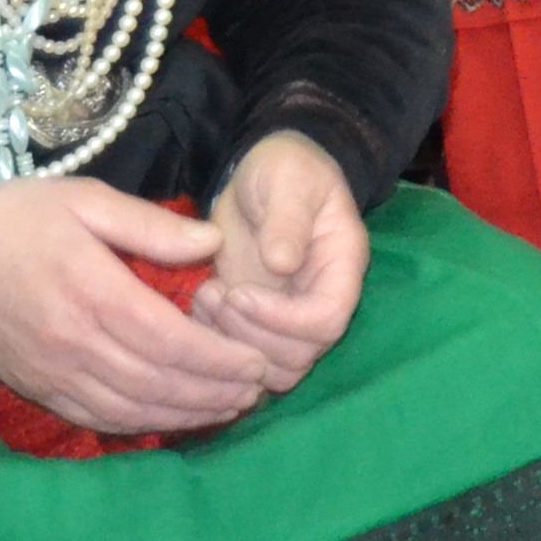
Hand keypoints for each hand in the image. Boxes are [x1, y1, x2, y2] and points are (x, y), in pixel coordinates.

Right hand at [0, 177, 267, 436]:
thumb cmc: (20, 218)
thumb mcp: (87, 199)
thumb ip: (151, 224)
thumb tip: (214, 242)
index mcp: (91, 289)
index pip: (167, 339)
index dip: (217, 358)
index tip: (257, 361)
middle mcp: (74, 340)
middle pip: (156, 380)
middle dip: (213, 391)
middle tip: (257, 389)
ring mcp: (54, 371)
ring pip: (131, 407)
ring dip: (185, 414)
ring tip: (229, 408)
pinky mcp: (39, 387)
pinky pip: (96, 417)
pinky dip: (140, 423)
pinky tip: (171, 419)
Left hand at [196, 132, 371, 395]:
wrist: (263, 176)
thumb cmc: (284, 169)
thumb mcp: (287, 179)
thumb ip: (288, 218)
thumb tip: (283, 264)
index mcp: (342, 266)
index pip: (327, 320)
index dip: (282, 320)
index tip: (239, 292)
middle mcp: (321, 302)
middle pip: (300, 356)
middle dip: (250, 335)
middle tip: (216, 295)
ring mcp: (290, 319)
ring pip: (274, 371)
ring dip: (231, 347)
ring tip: (205, 299)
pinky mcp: (259, 326)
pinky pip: (245, 363)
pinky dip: (217, 347)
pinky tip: (198, 308)